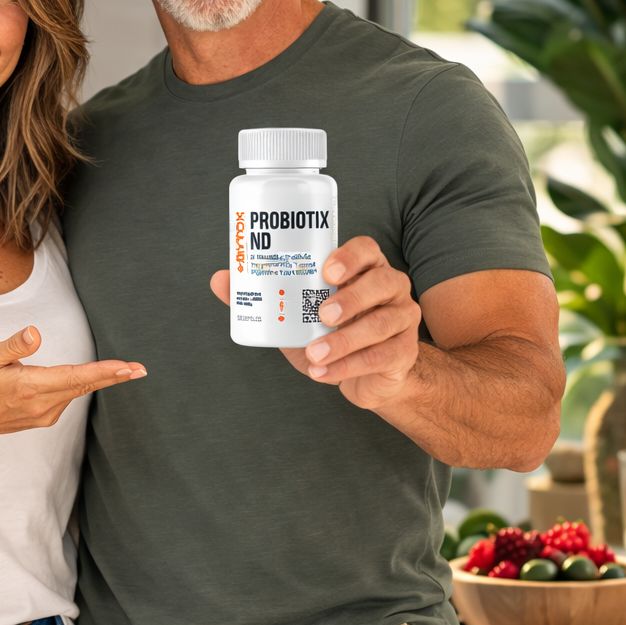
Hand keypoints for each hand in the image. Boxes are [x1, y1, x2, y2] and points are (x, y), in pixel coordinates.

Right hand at [0, 326, 145, 463]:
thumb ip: (14, 345)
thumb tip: (35, 332)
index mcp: (30, 387)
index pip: (74, 377)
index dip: (103, 372)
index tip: (126, 368)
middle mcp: (41, 405)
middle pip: (84, 386)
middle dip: (114, 377)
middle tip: (141, 369)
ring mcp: (43, 415)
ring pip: (76, 392)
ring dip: (96, 379)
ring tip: (122, 369)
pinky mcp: (43, 418)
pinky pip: (66, 397)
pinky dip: (77, 385)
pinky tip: (78, 377)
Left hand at [210, 236, 420, 410]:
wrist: (365, 375)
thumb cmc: (329, 334)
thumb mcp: (295, 314)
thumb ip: (262, 296)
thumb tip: (220, 279)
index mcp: (365, 268)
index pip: (366, 248)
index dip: (349, 256)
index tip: (326, 271)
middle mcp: (390, 287)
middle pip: (381, 282)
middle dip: (350, 299)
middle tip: (322, 315)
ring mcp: (403, 318)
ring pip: (381, 323)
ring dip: (345, 340)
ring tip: (315, 353)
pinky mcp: (405, 351)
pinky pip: (381, 356)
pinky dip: (348, 366)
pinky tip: (324, 373)